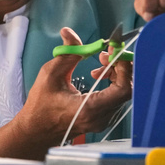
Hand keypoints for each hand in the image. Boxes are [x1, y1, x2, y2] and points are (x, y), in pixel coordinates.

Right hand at [13, 27, 132, 146]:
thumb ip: (67, 53)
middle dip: (120, 66)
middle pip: (127, 88)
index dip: (124, 66)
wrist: (36, 131)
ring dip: (116, 72)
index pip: (123, 88)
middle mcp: (102, 117)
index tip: (114, 50)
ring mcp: (104, 120)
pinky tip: (98, 74)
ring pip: (124, 92)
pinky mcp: (103, 118)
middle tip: (104, 54)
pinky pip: (117, 96)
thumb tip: (69, 33)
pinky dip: (113, 81)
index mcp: (90, 109)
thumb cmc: (40, 106)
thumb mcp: (49, 75)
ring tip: (99, 64)